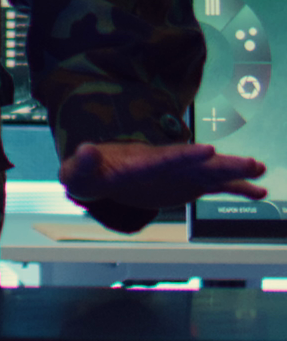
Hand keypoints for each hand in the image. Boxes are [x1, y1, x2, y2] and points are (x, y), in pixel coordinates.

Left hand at [60, 140, 266, 212]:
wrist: (102, 174)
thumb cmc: (88, 173)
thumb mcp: (80, 171)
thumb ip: (83, 161)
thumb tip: (85, 149)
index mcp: (142, 160)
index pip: (167, 157)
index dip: (186, 155)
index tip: (209, 150)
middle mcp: (167, 164)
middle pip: (198, 163)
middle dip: (223, 163)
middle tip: (250, 162)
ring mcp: (180, 174)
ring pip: (212, 172)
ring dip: (235, 171)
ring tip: (260, 169)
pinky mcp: (187, 185)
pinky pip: (216, 187)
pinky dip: (237, 188)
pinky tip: (259, 191)